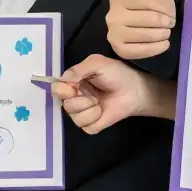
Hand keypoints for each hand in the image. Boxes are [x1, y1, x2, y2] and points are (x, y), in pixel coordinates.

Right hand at [52, 54, 174, 133]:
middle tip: (93, 95)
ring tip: (100, 102)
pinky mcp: (92, 125)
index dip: (62, 90)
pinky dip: (95, 119)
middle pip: (65, 105)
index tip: (74, 87)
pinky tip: (103, 112)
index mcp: (74, 82)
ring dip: (89, 109)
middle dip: (80, 100)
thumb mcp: (97, 63)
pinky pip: (86, 127)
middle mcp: (75, 98)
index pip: (57, 89)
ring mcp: (83, 113)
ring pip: (75, 117)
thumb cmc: (117, 74)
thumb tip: (64, 80)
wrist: (134, 90)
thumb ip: (78, 69)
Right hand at [106, 0, 176, 58]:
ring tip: (166, 33)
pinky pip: (140, 51)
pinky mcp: (119, 50)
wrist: (149, 29)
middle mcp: (112, 16)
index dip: (164, 8)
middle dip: (164, 22)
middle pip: (148, 19)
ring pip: (145, 35)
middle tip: (169, 24)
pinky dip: (156, 49)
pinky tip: (163, 44)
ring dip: (162, 35)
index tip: (169, 11)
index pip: (148, 3)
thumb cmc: (153, 8)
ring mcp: (113, 34)